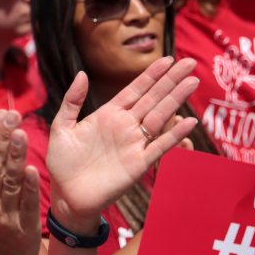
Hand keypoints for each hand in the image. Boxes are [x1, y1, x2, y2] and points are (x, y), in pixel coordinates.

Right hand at [0, 111, 41, 254]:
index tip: (2, 114)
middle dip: (4, 139)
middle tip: (13, 114)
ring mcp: (7, 214)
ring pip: (12, 181)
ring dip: (16, 158)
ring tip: (21, 134)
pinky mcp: (25, 228)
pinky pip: (27, 205)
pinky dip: (30, 189)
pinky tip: (33, 170)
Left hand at [46, 57, 198, 228]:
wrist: (67, 196)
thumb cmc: (62, 163)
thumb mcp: (61, 127)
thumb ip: (72, 101)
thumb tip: (82, 73)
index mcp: (108, 115)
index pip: (135, 90)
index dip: (151, 75)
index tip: (168, 58)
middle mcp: (125, 126)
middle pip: (153, 98)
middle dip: (171, 80)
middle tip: (190, 63)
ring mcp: (134, 144)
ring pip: (160, 117)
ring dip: (176, 100)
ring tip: (192, 82)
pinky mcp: (138, 164)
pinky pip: (159, 147)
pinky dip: (174, 135)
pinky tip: (188, 121)